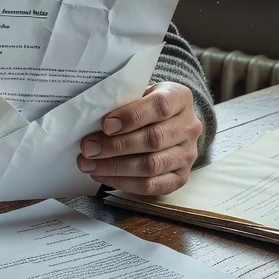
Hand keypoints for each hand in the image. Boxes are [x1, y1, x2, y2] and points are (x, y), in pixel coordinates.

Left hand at [77, 83, 202, 195]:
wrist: (169, 121)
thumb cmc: (145, 104)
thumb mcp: (139, 93)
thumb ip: (122, 102)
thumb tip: (90, 119)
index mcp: (180, 97)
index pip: (160, 106)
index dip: (131, 117)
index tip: (105, 125)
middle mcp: (189, 127)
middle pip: (154, 139)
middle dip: (116, 146)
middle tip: (88, 149)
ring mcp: (188, 154)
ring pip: (152, 165)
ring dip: (116, 167)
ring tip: (90, 165)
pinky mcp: (181, 177)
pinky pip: (152, 186)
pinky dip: (124, 183)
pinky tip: (103, 176)